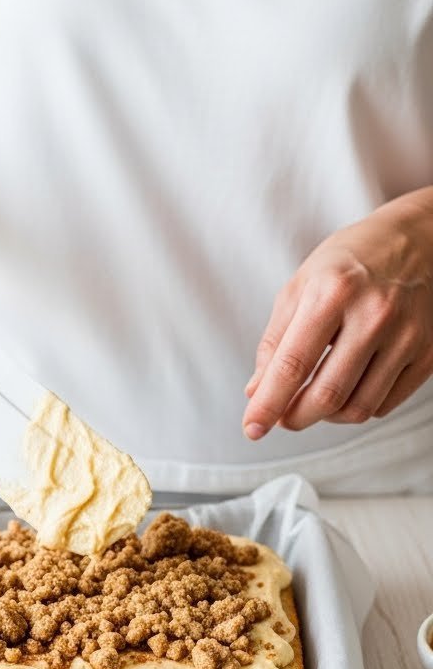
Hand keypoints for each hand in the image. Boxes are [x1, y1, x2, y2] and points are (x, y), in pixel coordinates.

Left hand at [243, 189, 432, 438]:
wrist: (420, 239)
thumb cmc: (351, 262)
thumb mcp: (302, 286)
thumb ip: (275, 341)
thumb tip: (256, 392)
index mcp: (334, 291)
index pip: (294, 364)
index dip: (269, 404)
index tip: (253, 429)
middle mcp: (375, 313)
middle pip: (327, 396)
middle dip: (296, 418)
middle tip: (282, 417)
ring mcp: (407, 335)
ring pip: (357, 409)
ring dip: (327, 416)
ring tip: (315, 397)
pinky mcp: (428, 353)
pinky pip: (383, 405)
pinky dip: (357, 407)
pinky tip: (349, 386)